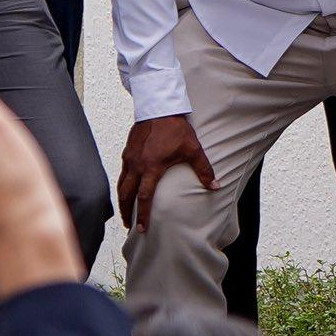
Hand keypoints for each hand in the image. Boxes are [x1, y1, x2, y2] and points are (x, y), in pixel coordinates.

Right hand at [118, 114, 216, 232]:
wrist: (159, 107)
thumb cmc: (176, 128)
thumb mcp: (193, 149)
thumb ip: (204, 169)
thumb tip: (215, 186)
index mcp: (151, 167)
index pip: (144, 197)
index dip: (142, 215)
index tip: (141, 229)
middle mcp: (137, 165)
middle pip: (126, 195)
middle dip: (126, 212)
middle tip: (128, 225)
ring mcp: (129, 158)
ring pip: (121, 185)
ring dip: (122, 200)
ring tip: (124, 211)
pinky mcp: (127, 151)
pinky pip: (121, 173)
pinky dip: (122, 185)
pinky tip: (126, 188)